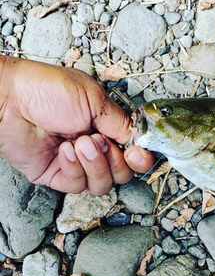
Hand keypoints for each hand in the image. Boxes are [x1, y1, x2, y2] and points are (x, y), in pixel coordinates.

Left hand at [0, 56, 154, 194]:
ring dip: (94, 164)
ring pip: (103, 184)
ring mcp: (77, 164)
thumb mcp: (95, 100)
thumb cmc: (46, 90)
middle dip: (115, 160)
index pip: (134, 154)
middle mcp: (95, 149)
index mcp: (107, 128)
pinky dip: (73, 168)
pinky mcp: (58, 176)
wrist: (9, 99)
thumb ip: (122, 124)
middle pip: (122, 174)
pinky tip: (63, 149)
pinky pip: (78, 185)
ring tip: (79, 142)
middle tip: (98, 140)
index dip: (140, 159)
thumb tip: (140, 143)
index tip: (136, 153)